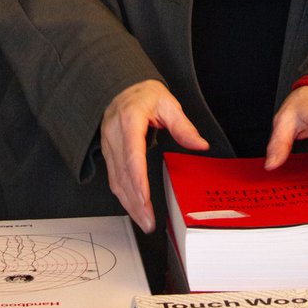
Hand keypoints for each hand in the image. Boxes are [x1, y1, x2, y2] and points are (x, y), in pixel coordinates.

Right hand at [101, 80, 208, 233]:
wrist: (122, 87)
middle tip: (149, 221)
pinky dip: (123, 195)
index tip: (144, 198)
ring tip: (144, 220)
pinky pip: (113, 177)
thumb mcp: (168, 103)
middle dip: (135, 201)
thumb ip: (183, 126)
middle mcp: (114, 133)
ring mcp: (108, 143)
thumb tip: (200, 144)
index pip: (132, 154)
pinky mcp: (107, 151)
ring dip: (128, 203)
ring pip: (115, 179)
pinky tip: (133, 207)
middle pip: (123, 173)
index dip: (138, 179)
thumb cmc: (144, 94)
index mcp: (129, 119)